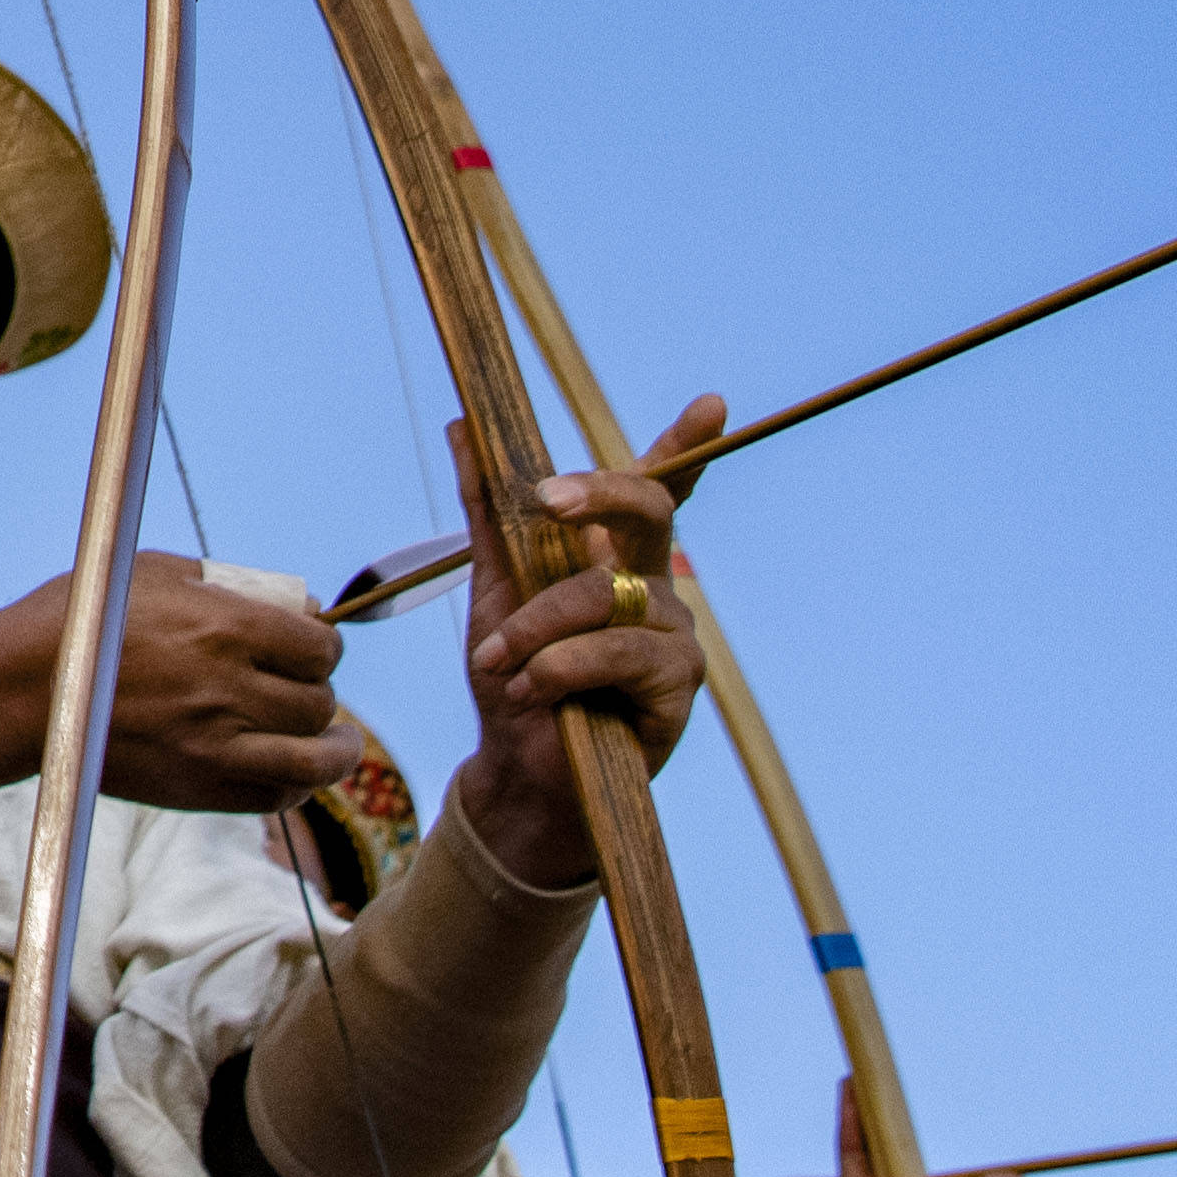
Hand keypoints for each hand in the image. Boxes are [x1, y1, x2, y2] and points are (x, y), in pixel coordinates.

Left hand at [452, 410, 715, 892]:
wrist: (517, 771)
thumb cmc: (513, 678)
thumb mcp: (492, 590)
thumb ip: (487, 511)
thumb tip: (465, 425)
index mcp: (614, 554)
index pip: (657, 489)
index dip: (688, 444)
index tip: (711, 405)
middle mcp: (653, 583)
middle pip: (650, 510)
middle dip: (597, 494)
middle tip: (546, 498)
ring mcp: (673, 632)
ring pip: (608, 594)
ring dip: (540, 627)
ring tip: (502, 666)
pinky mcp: (680, 684)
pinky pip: (621, 652)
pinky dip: (563, 666)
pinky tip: (536, 690)